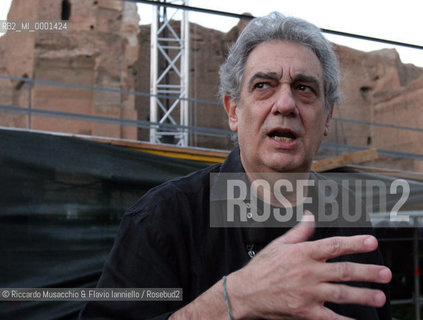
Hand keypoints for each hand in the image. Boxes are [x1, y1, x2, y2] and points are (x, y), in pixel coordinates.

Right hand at [226, 211, 391, 319]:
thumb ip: (299, 231)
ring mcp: (307, 292)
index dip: (354, 243)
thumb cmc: (262, 268)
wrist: (246, 292)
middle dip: (367, 272)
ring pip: (341, 293)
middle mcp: (308, 272)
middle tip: (385, 273)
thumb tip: (310, 216)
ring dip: (363, 295)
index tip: (371, 242)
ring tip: (379, 296)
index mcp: (302, 253)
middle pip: (343, 270)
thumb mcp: (279, 244)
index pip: (333, 246)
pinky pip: (329, 317)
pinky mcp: (304, 311)